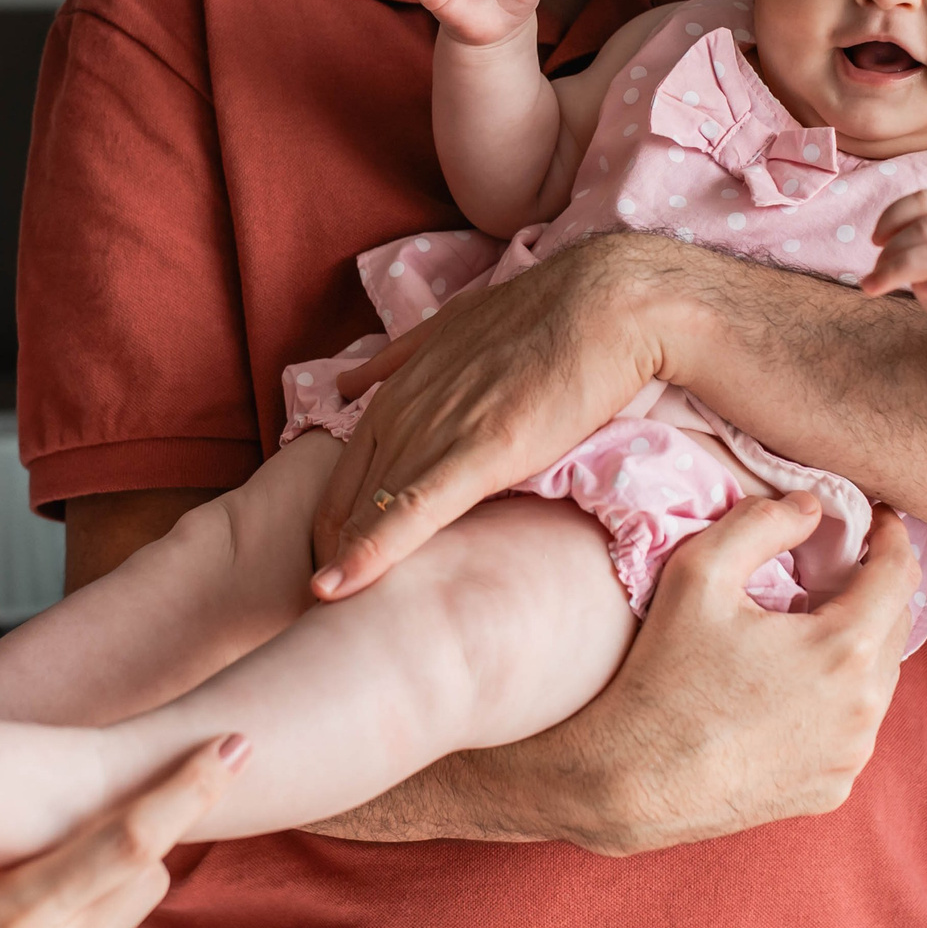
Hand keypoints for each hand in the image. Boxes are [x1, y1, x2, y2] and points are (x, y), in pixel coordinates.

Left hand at [309, 236, 665, 597]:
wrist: (606, 304)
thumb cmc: (545, 319)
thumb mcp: (452, 329)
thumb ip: (398, 360)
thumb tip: (351, 380)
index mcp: (399, 390)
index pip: (345, 474)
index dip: (338, 527)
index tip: (338, 570)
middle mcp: (403, 410)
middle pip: (345, 499)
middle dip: (330, 554)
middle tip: (328, 606)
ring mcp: (435, 430)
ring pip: (368, 511)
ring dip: (340, 566)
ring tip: (320, 623)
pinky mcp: (476, 453)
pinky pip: (409, 513)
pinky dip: (369, 554)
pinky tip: (336, 590)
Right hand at [529, 495, 920, 853]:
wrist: (633, 781)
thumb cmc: (664, 675)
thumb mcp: (698, 574)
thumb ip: (760, 523)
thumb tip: (808, 508)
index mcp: (843, 648)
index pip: (899, 574)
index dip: (891, 536)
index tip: (873, 520)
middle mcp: (864, 707)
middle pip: (894, 626)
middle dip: (873, 589)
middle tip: (833, 569)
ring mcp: (851, 755)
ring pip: (878, 680)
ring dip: (856, 645)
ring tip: (807, 629)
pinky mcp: (833, 788)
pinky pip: (853, 729)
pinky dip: (837, 699)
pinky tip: (790, 691)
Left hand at [864, 188, 926, 358]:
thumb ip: (912, 241)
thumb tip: (878, 241)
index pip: (926, 199)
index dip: (893, 216)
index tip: (875, 241)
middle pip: (926, 228)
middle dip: (891, 252)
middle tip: (873, 277)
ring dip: (899, 270)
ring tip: (879, 287)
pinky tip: (925, 294)